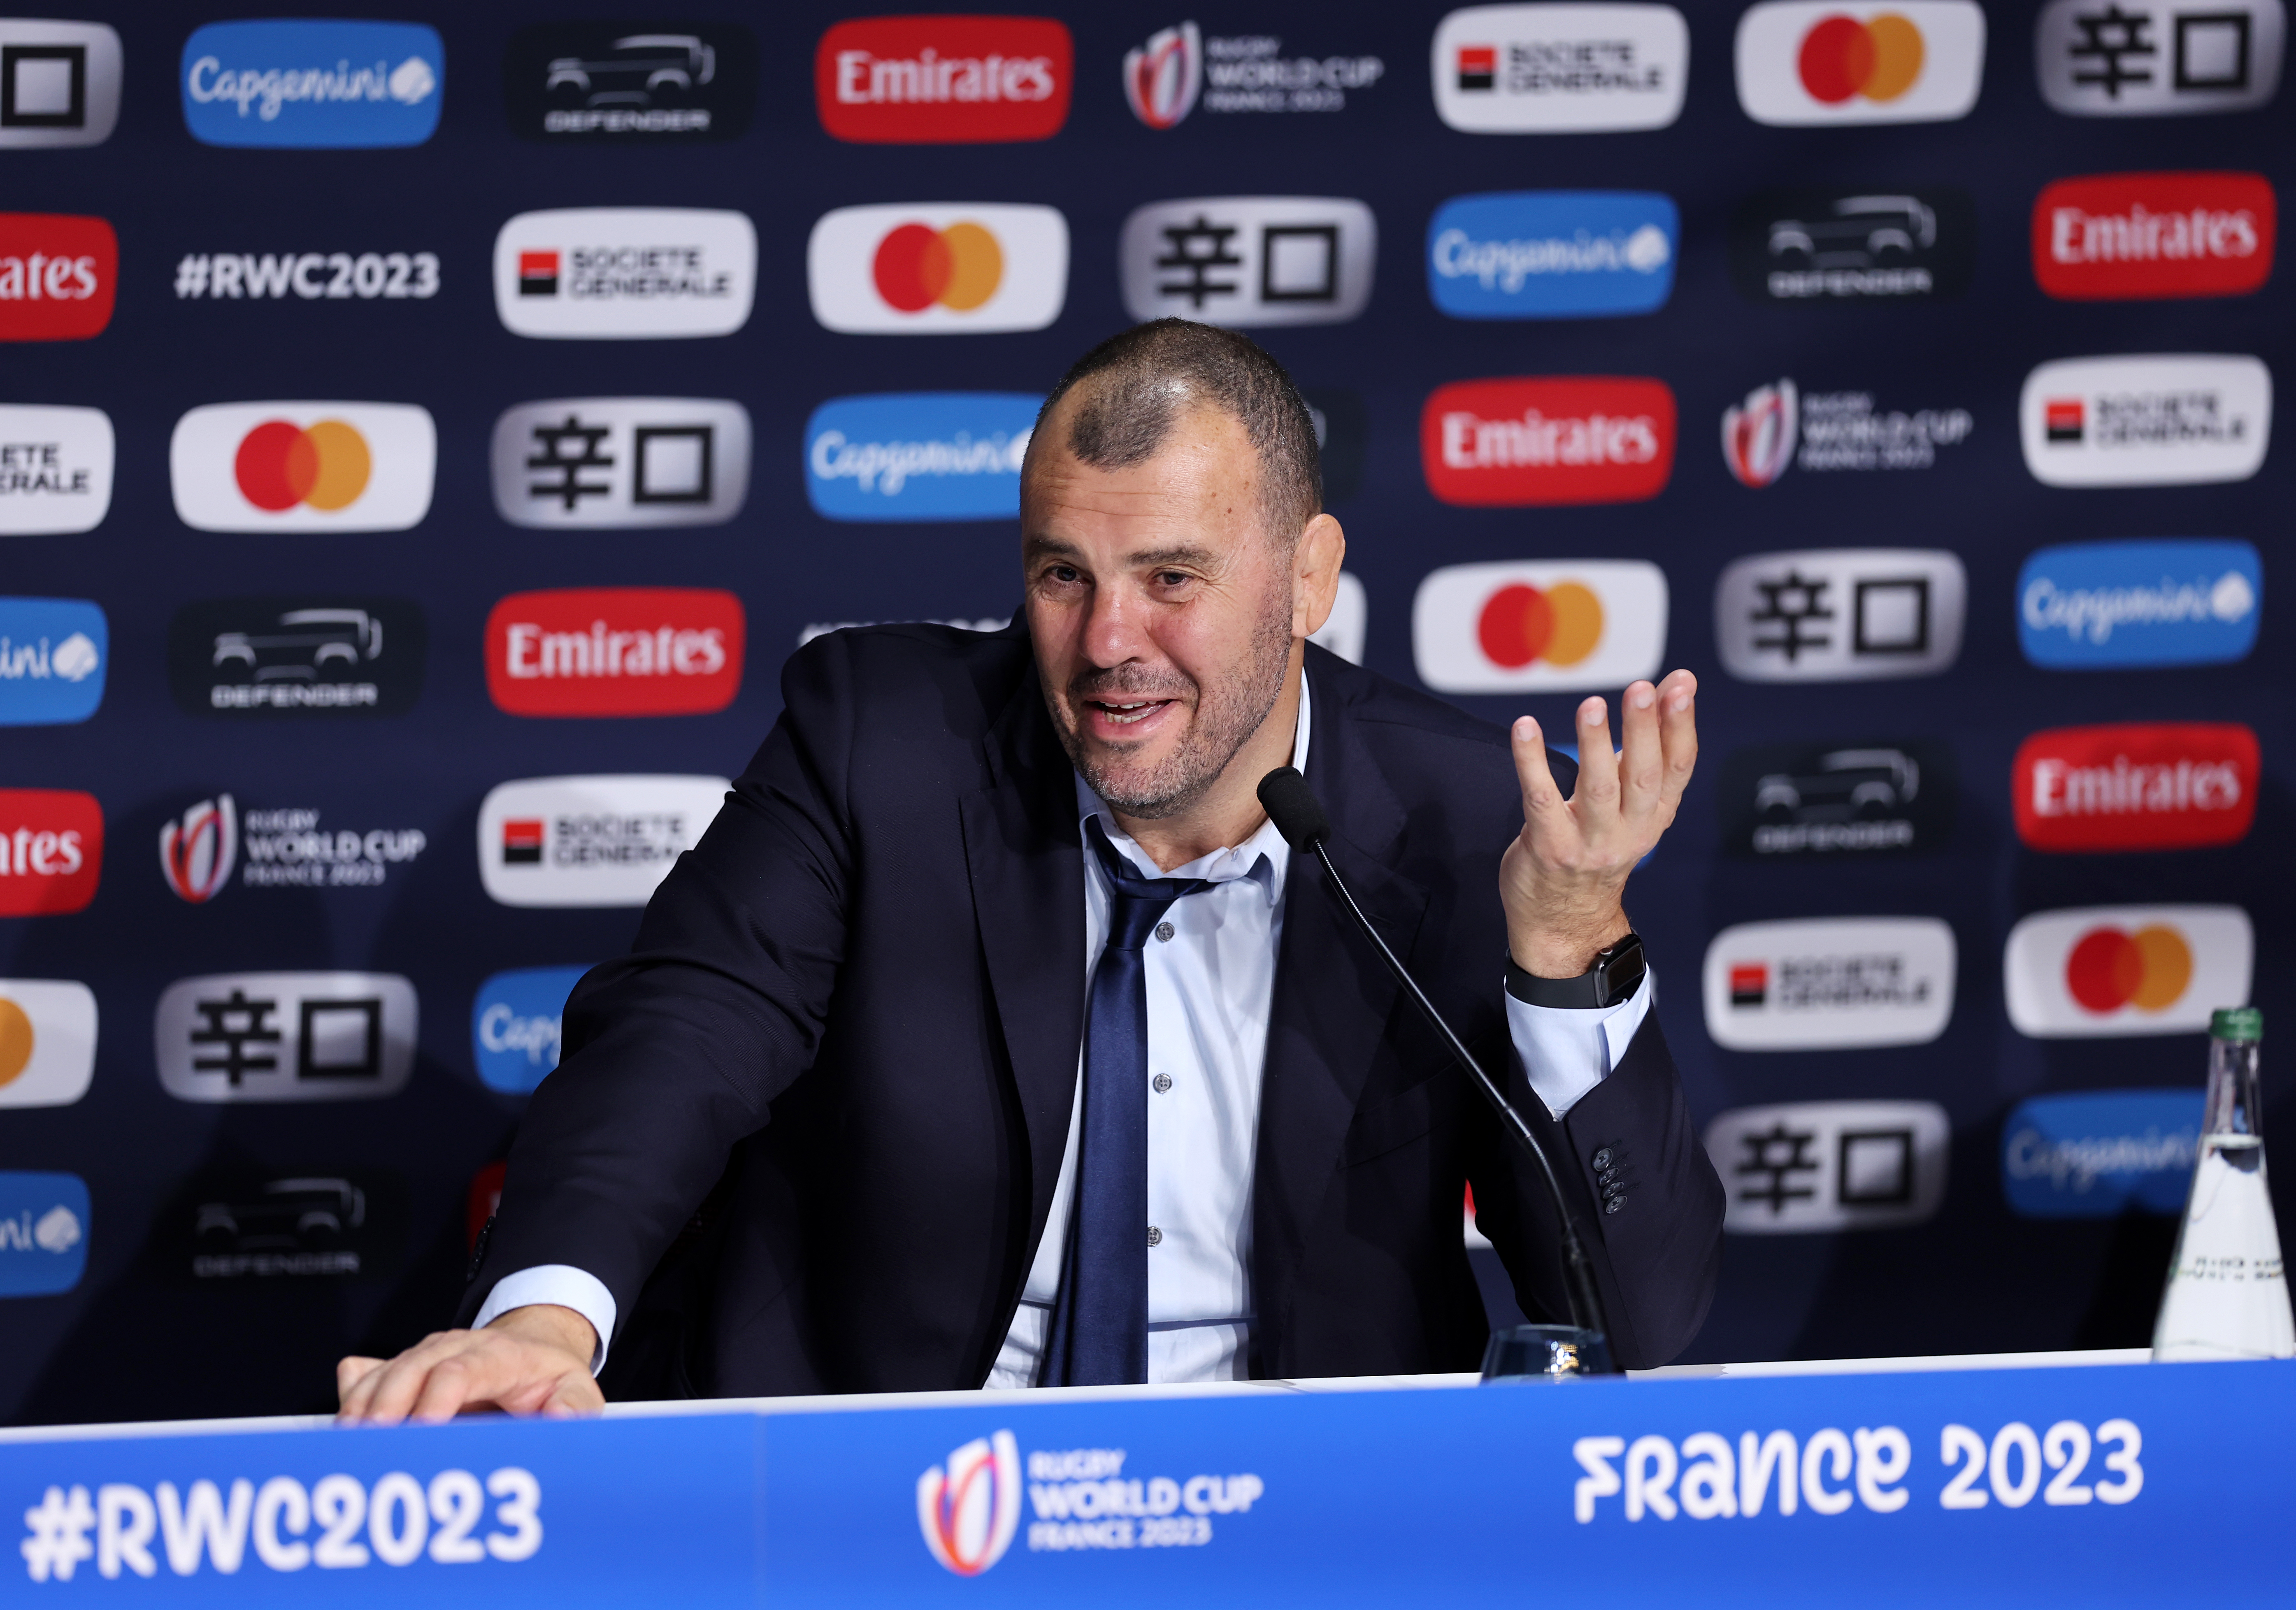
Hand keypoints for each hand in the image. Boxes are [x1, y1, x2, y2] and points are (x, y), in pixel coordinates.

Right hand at [335, 1304, 602, 1425]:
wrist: (533, 1344)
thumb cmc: (550, 1376)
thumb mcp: (577, 1389)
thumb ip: (575, 1407)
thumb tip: (560, 1419)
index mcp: (500, 1355)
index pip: (463, 1368)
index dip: (439, 1395)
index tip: (424, 1427)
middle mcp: (456, 1348)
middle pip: (414, 1367)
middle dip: (390, 1404)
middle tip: (375, 1442)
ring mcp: (425, 1356)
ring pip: (385, 1372)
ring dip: (363, 1407)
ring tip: (350, 1445)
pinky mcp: (405, 1369)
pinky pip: (368, 1379)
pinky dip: (351, 1404)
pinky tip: (342, 1433)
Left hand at [1501, 670, 1697, 977]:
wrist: (1563, 921)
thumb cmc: (1594, 847)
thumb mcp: (1630, 806)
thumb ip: (1644, 749)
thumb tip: (1672, 684)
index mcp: (1654, 817)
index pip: (1677, 768)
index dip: (1680, 726)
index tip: (1680, 685)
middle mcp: (1629, 832)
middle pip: (1643, 777)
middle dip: (1644, 731)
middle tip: (1641, 690)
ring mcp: (1589, 844)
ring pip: (1597, 790)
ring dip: (1595, 745)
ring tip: (1592, 706)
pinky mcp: (1549, 848)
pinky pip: (1541, 799)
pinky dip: (1531, 762)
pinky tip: (1525, 728)